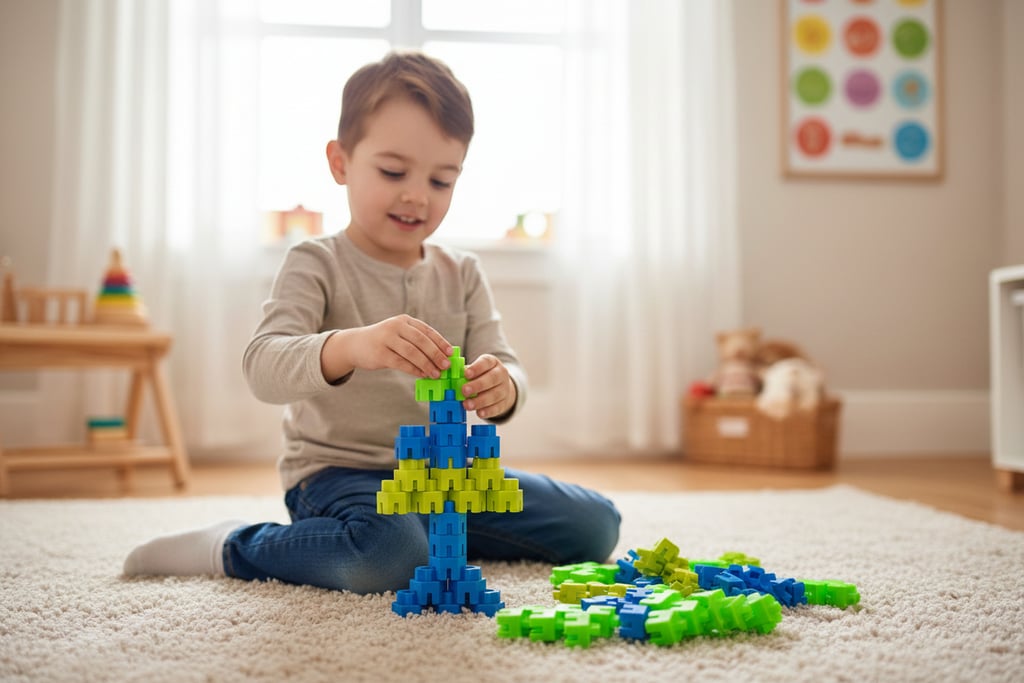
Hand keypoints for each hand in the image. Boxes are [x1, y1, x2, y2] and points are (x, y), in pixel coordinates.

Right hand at [321, 314, 451, 381]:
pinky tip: (422, 375)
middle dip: (436, 354)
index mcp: (404, 320)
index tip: (450, 353)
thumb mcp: (399, 335)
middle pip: (421, 341)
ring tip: (436, 374)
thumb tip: (441, 356)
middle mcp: (395, 326)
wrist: (356, 345)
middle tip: (446, 365)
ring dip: (426, 364)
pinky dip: (414, 370)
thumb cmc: (384, 342)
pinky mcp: (380, 353)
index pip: (426, 330)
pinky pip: (401, 363)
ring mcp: (386, 339)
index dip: (440, 342)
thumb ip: (416, 342)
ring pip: (412, 353)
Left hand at [462, 354, 515, 419]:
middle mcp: (501, 374)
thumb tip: (452, 378)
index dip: (476, 368)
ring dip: (480, 401)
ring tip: (467, 405)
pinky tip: (479, 413)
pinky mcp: (504, 402)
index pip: (486, 362)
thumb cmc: (482, 376)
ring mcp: (504, 389)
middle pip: (492, 379)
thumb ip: (465, 373)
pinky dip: (488, 411)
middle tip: (464, 390)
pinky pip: (498, 407)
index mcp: (492, 362)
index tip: (466, 374)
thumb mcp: (475, 369)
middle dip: (477, 385)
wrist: (500, 386)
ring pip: (495, 395)